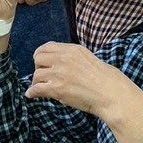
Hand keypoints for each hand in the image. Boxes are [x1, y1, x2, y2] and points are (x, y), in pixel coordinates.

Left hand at [25, 42, 142, 119]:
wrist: (111, 93)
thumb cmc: (105, 79)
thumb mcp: (88, 58)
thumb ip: (72, 57)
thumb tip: (58, 62)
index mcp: (72, 50)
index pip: (46, 47)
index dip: (40, 55)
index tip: (41, 63)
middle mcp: (63, 59)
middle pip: (38, 59)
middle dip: (38, 68)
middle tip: (43, 77)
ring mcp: (59, 73)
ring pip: (36, 75)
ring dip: (37, 82)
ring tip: (41, 88)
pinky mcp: (57, 88)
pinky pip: (36, 89)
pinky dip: (32, 92)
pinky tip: (32, 95)